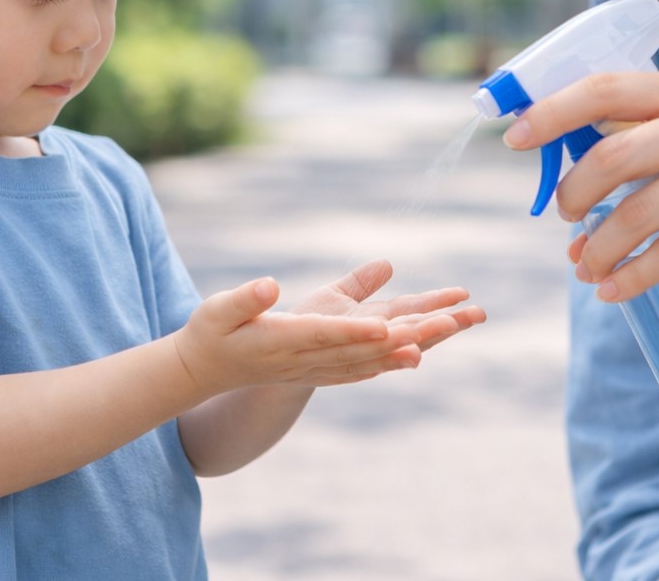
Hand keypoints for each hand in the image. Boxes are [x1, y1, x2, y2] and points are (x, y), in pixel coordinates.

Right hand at [171, 261, 484, 397]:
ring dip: (414, 343)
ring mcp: (318, 368)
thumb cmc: (211, 334)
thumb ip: (245, 299)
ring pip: (375, 358)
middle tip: (453, 319)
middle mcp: (309, 359)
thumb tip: (269, 285)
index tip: (388, 328)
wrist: (206, 372)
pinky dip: (393, 360)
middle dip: (411, 334)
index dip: (358, 332)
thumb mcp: (219, 312)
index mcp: (285, 341)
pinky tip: (418, 355)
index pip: (328, 335)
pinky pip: (365, 367)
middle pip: (367, 348)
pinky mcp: (321, 370)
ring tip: (453, 326)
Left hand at [503, 69, 658, 301]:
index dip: (550, 112)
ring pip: (637, 211)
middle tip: (563, 217)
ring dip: (598, 246)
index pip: (603, 89)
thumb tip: (570, 163)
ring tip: (584, 266)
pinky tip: (615, 291)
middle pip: (611, 155)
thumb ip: (651, 131)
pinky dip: (635, 276)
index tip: (513, 138)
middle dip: (573, 192)